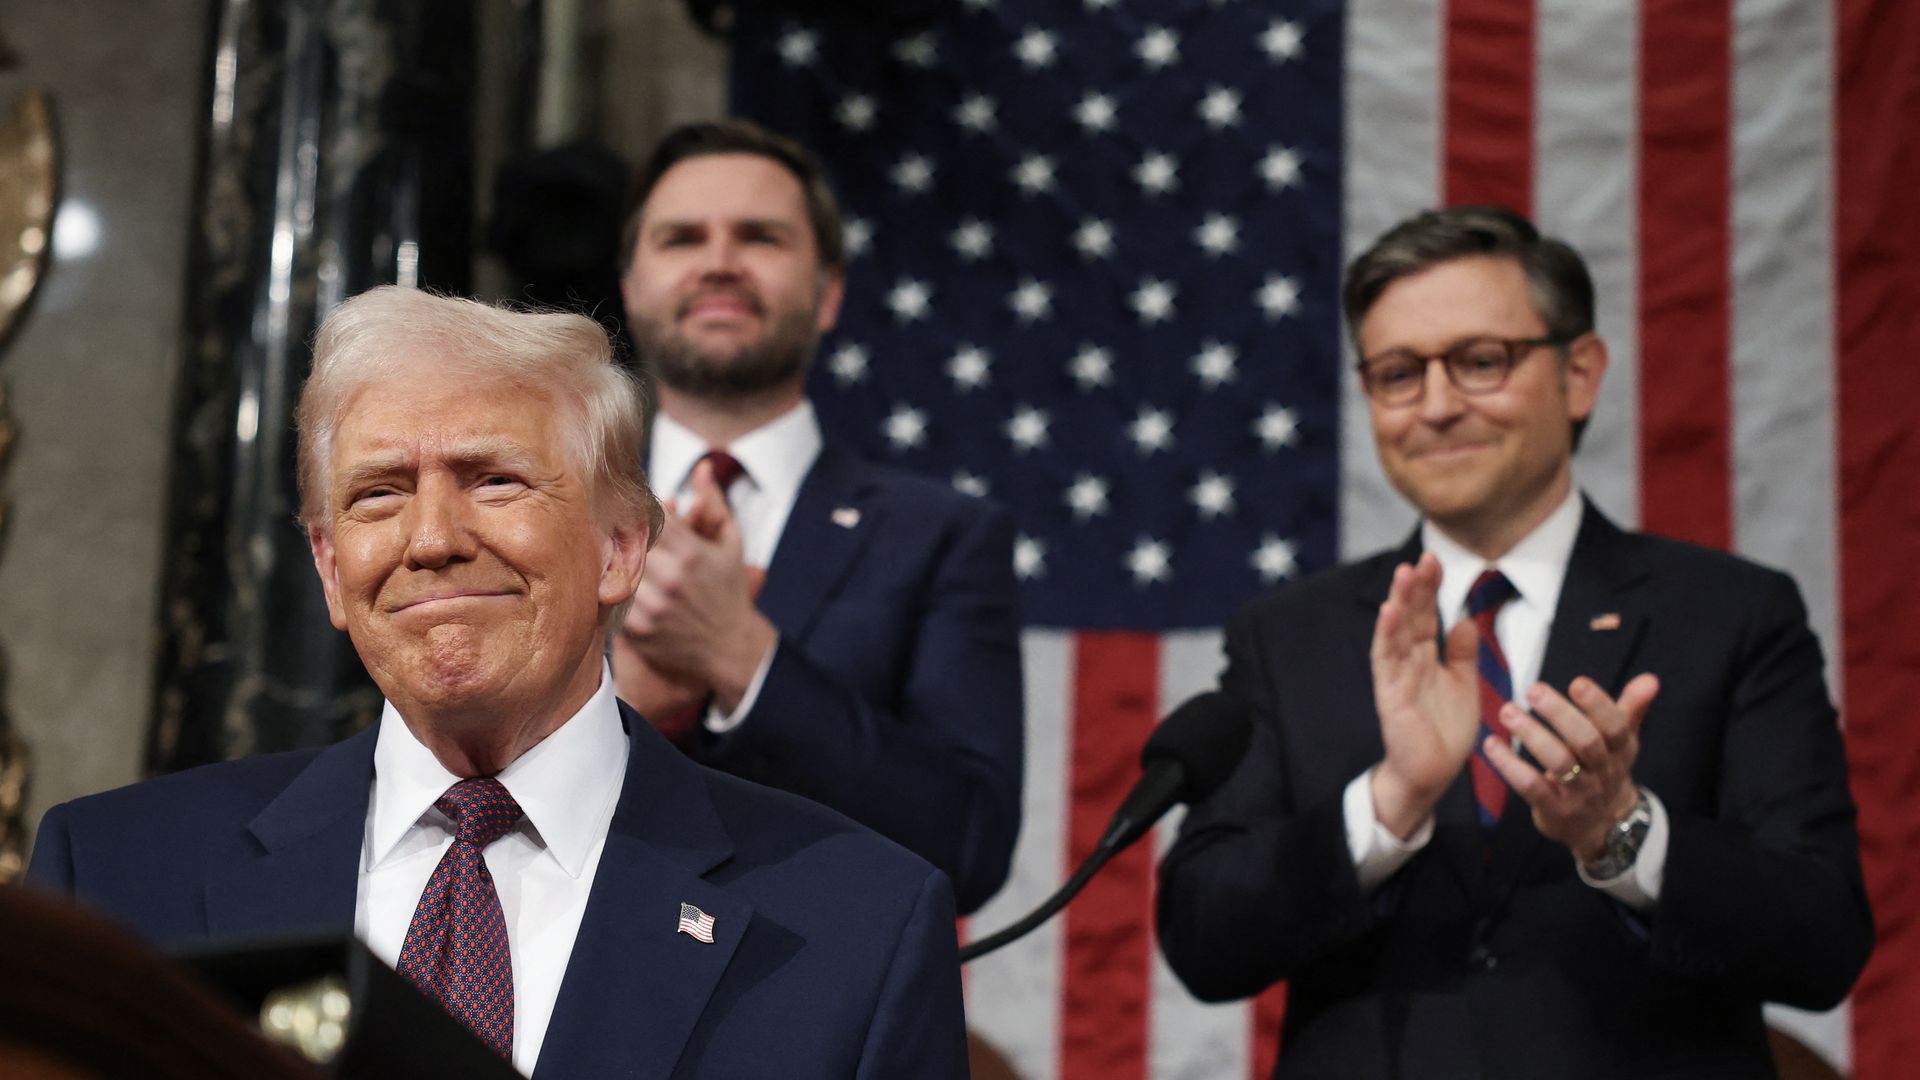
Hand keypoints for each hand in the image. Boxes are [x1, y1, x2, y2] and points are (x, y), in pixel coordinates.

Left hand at [619, 461, 775, 711]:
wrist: (730, 649)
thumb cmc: (729, 592)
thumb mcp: (730, 545)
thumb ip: (714, 504)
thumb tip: (703, 466)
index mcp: (691, 554)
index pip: (648, 517)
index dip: (636, 511)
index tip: (632, 511)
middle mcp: (670, 579)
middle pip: (625, 544)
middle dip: (620, 537)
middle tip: (612, 529)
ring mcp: (652, 607)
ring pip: (613, 571)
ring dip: (612, 563)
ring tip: (611, 557)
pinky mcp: (638, 631)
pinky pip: (611, 600)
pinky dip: (611, 591)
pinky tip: (616, 586)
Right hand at [1369, 553, 1484, 837]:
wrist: (1432, 773)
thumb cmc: (1444, 732)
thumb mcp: (1463, 686)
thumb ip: (1461, 655)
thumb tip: (1463, 620)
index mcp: (1427, 658)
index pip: (1427, 615)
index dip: (1431, 588)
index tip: (1435, 559)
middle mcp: (1409, 661)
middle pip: (1411, 616)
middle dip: (1416, 587)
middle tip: (1423, 557)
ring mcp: (1397, 676)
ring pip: (1397, 632)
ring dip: (1399, 602)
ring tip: (1403, 573)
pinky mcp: (1390, 695)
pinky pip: (1387, 661)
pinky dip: (1387, 636)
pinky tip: (1388, 613)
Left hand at [1483, 673, 1659, 861]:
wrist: (1602, 827)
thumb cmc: (1605, 770)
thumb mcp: (1622, 742)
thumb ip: (1631, 708)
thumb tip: (1651, 678)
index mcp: (1620, 749)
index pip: (1614, 725)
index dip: (1598, 705)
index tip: (1577, 682)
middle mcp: (1602, 770)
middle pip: (1586, 741)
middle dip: (1561, 714)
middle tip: (1534, 689)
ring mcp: (1579, 792)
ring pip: (1558, 762)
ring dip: (1531, 735)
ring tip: (1507, 711)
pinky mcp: (1554, 809)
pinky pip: (1531, 786)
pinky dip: (1509, 766)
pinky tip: (1491, 745)